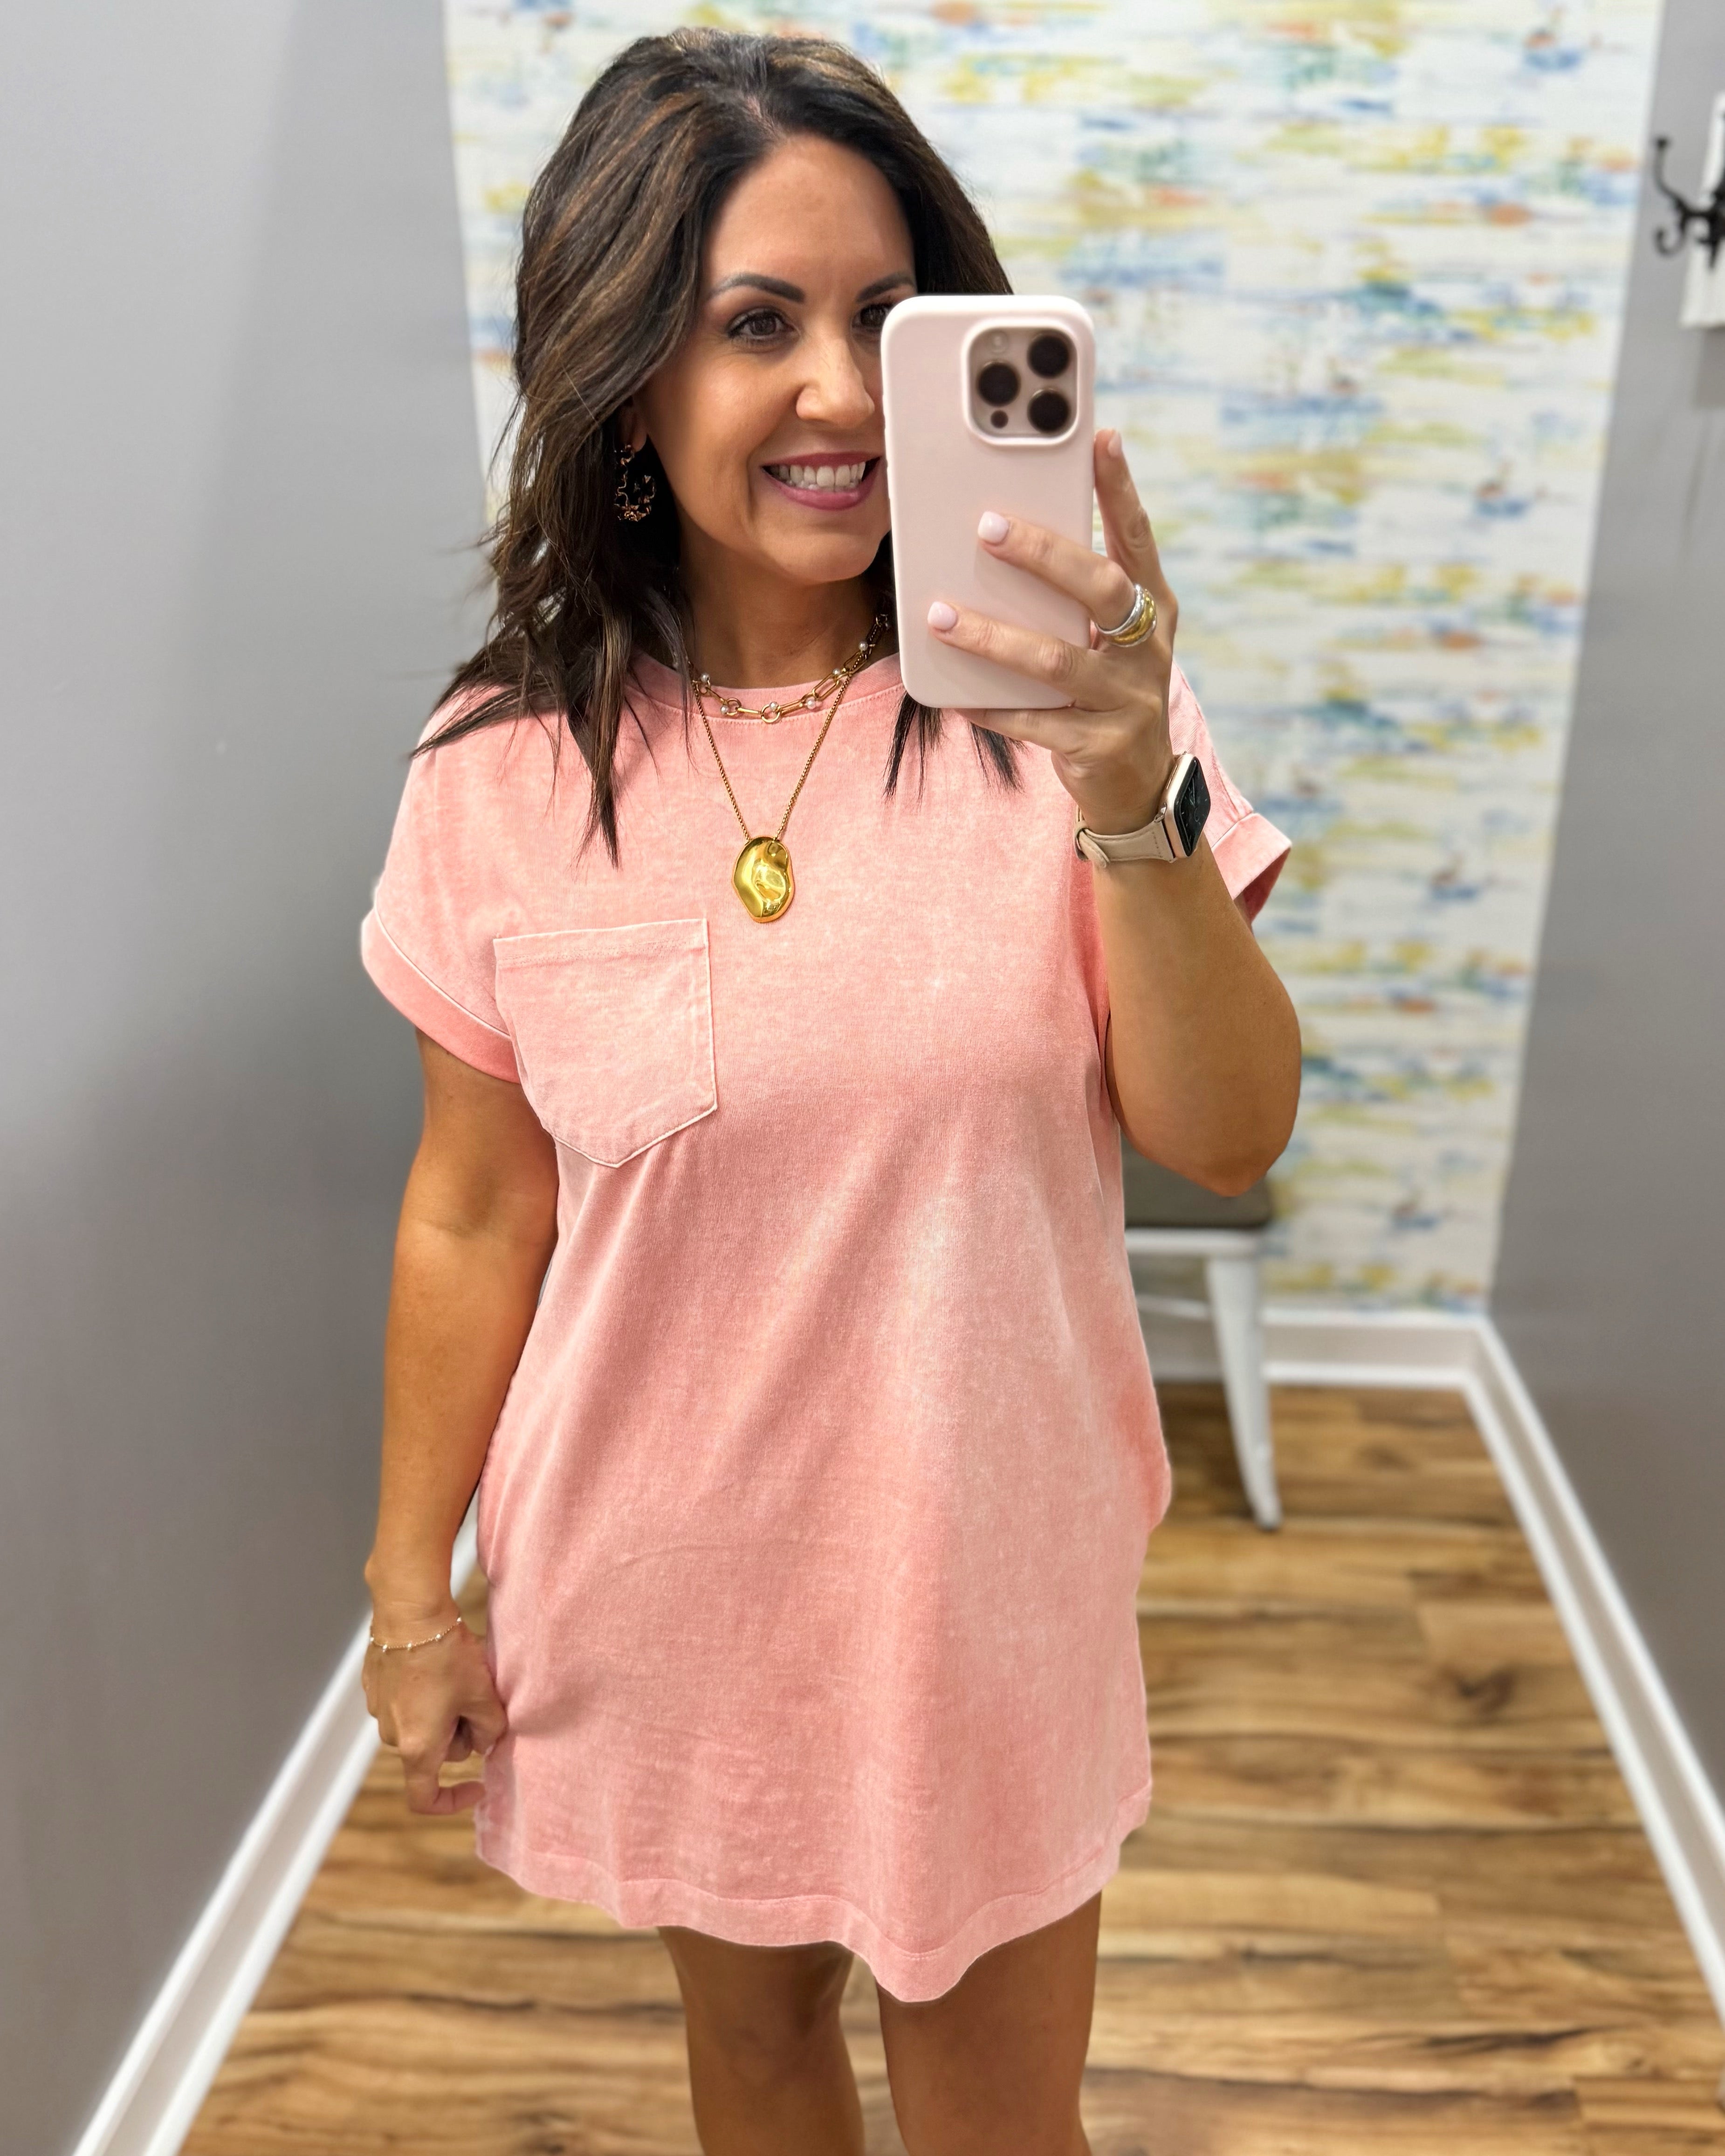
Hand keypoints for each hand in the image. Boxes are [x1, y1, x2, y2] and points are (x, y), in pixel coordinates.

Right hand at [361, 1608, 506, 1814]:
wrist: (410, 1612)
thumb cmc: (447, 1656)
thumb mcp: (483, 1695)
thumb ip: (491, 1729)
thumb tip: (485, 1742)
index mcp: (418, 1747)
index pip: (425, 1799)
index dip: (453, 1802)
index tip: (478, 1785)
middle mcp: (392, 1735)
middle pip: (432, 1752)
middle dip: (457, 1734)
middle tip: (475, 1697)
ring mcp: (379, 1710)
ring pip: (420, 1725)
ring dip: (440, 1711)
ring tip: (456, 1674)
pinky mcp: (374, 1686)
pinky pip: (405, 1702)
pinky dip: (423, 1692)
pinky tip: (435, 1663)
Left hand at [928, 428, 1179, 834]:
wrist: (1137, 788)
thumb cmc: (1108, 693)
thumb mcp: (1107, 640)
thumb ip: (1075, 597)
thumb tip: (1004, 537)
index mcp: (1154, 610)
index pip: (1137, 539)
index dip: (1121, 489)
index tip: (1100, 438)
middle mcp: (1148, 650)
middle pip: (1099, 590)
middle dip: (1044, 555)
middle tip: (988, 527)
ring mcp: (1127, 701)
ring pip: (1055, 660)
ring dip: (993, 636)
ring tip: (939, 615)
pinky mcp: (1098, 747)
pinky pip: (1033, 722)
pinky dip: (989, 706)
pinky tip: (953, 693)